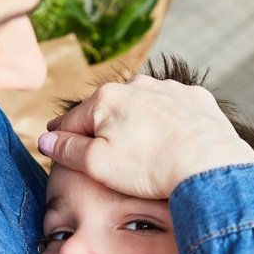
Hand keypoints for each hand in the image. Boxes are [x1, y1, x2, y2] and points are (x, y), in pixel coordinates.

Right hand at [37, 74, 253, 198]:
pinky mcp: (197, 99)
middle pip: (109, 110)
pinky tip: (171, 141)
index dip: (62, 135)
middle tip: (100, 149)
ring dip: (137, 122)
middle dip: (102, 128)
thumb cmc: (150, 168)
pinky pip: (175, 110)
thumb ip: (68, 150)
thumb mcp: (98, 164)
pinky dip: (170, 123)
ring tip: (140, 148)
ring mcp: (170, 89)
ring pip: (143, 106)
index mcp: (107, 98)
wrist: (208, 166)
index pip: (74, 120)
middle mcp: (138, 84)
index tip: (56, 142)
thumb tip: (45, 139)